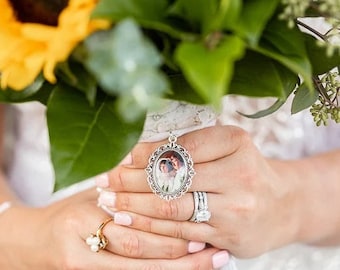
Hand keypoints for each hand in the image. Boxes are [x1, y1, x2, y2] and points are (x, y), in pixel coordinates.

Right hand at [0, 188, 227, 268]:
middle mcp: (82, 239)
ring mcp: (81, 263)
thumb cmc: (68, 214)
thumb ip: (124, 192)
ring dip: (176, 267)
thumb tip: (165, 178)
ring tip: (208, 262)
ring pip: (137, 269)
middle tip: (214, 248)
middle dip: (180, 250)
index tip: (202, 222)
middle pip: (139, 249)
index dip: (171, 223)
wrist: (30, 240)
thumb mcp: (92, 196)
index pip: (137, 220)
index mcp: (86, 211)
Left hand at [98, 125, 303, 257]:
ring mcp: (235, 210)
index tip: (119, 157)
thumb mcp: (225, 147)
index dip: (144, 153)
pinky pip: (180, 232)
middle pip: (172, 178)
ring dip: (134, 204)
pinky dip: (150, 225)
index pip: (180, 147)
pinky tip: (129, 219)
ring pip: (171, 208)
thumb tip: (135, 152)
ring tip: (109, 200)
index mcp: (236, 142)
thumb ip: (188, 145)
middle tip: (104, 180)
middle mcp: (239, 175)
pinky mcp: (227, 237)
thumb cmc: (244, 170)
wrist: (282, 205)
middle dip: (130, 180)